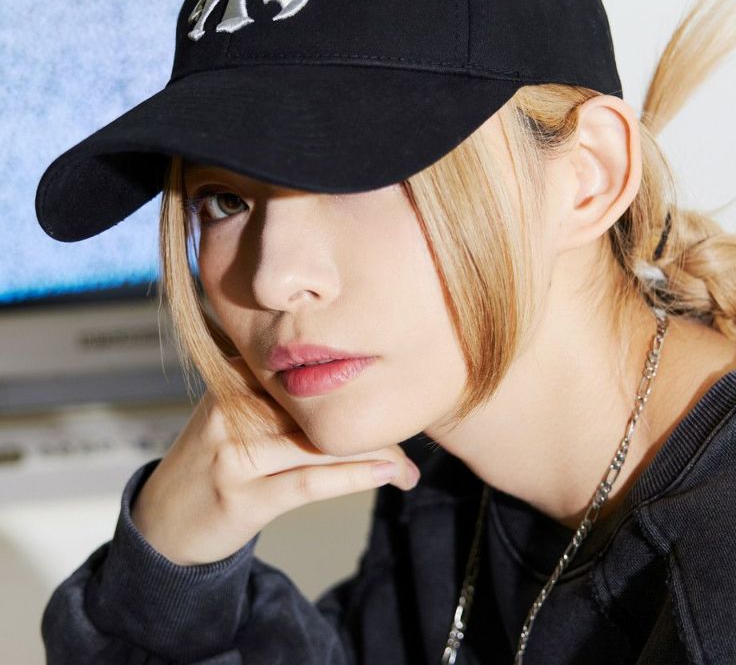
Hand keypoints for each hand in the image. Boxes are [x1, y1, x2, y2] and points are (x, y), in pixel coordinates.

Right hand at [129, 355, 420, 565]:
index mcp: (234, 377)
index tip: (398, 387)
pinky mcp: (242, 497)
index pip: (307, 372)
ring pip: (321, 442)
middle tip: (414, 428)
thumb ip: (279, 392)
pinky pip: (310, 481)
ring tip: (408, 466)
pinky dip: (355, 476)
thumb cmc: (215, 460)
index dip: (355, 379)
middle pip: (318, 406)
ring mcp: (233, 454)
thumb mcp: (237, 411)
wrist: (161, 523)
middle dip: (371, 420)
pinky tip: (389, 473)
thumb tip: (352, 374)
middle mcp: (232, 408)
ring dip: (376, 453)